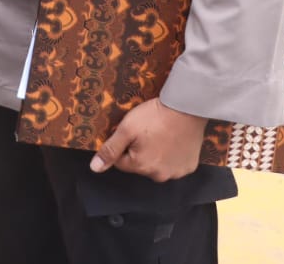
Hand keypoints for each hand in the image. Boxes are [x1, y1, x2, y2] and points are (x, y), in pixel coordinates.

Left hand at [90, 97, 206, 181]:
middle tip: (147, 132)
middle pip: (140, 165)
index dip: (123, 145)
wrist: (186, 108)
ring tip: (161, 135)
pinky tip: (173, 140)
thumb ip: (110, 150)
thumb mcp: (126, 129)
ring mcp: (177, 172)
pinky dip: (172, 155)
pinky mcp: (189, 166)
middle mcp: (160, 175)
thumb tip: (95, 168)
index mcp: (141, 167)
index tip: (132, 133)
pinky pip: (174, 164)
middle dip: (139, 151)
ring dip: (156, 155)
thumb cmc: (154, 117)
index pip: (121, 162)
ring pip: (157, 165)